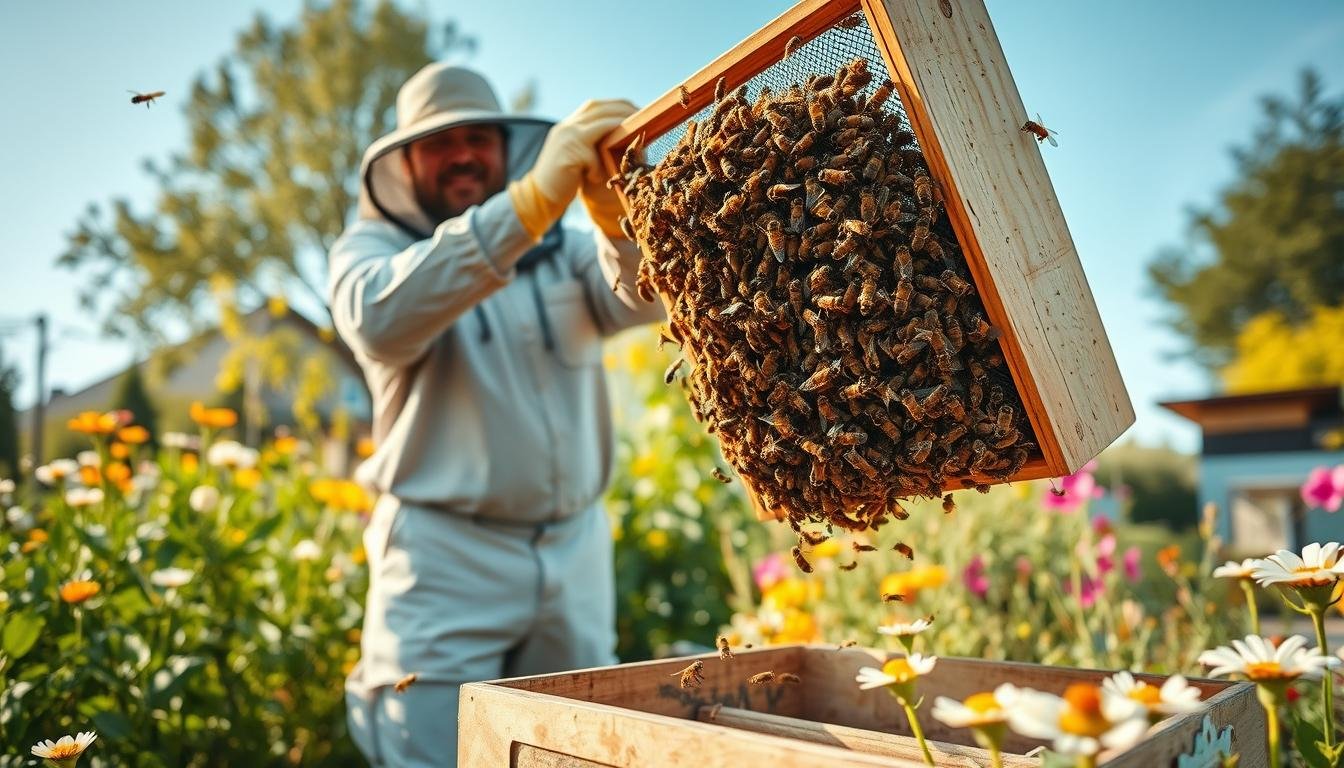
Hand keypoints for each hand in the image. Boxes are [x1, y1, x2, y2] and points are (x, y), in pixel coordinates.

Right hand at [508, 99, 636, 240]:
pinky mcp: (569, 155)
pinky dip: (599, 167)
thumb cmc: (564, 178)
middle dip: (626, 113)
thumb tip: (627, 136)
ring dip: (621, 131)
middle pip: (602, 109)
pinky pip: (594, 156)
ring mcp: (567, 138)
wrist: (538, 195)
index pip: (598, 105)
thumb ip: (595, 142)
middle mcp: (568, 126)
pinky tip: (595, 178)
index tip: (640, 113)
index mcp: (570, 123)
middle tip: (646, 120)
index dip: (620, 106)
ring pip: (603, 125)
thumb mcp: (579, 154)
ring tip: (633, 139)